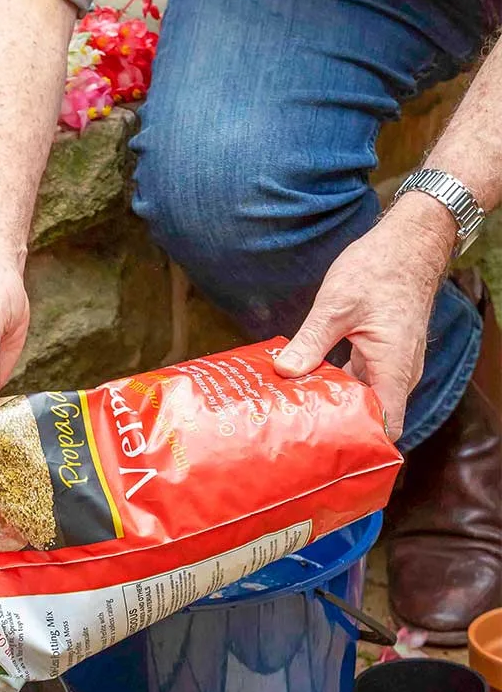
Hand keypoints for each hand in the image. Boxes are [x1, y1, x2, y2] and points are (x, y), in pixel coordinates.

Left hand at [273, 196, 455, 440]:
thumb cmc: (379, 269)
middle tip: (298, 431)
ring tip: (298, 412)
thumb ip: (311, 342)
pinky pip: (363, 381)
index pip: (386, 424)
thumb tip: (284, 370)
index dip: (360, 441)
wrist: (407, 244)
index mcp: (394, 367)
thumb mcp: (336, 305)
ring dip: (336, 405)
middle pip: (373, 416)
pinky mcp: (384, 355)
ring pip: (365, 398)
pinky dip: (339, 386)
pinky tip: (309, 383)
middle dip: (339, 426)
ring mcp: (393, 365)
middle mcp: (399, 372)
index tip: (327, 447)